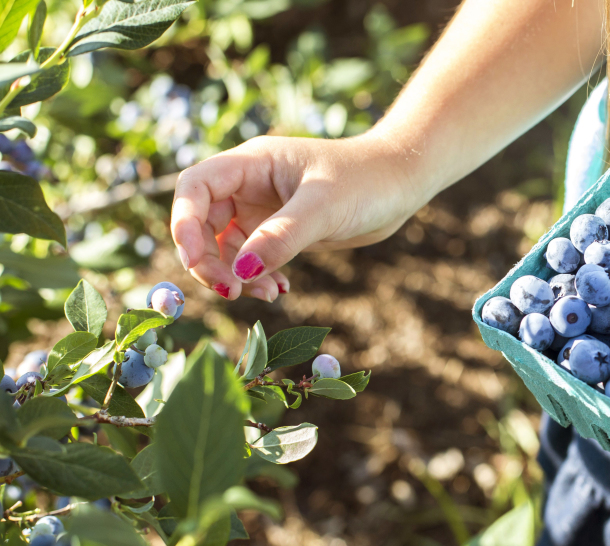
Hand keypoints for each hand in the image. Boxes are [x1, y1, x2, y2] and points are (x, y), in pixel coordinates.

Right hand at [170, 132, 424, 300]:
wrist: (402, 183)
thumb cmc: (367, 181)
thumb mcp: (323, 208)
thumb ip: (281, 238)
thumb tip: (240, 272)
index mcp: (251, 163)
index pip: (195, 189)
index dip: (184, 224)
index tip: (195, 262)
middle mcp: (250, 184)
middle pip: (202, 223)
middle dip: (209, 260)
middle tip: (233, 292)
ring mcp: (264, 208)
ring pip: (227, 246)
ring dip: (236, 275)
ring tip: (267, 295)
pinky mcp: (281, 230)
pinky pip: (253, 258)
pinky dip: (259, 277)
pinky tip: (280, 290)